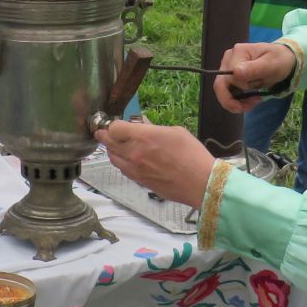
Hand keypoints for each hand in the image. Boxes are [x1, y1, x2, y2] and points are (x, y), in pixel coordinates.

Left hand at [94, 119, 215, 207]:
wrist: (201, 183)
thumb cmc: (192, 155)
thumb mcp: (175, 132)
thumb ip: (154, 128)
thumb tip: (143, 125)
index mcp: (143, 137)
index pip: (114, 128)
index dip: (113, 124)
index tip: (116, 123)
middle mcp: (134, 154)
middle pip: (108, 143)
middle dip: (106, 135)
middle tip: (105, 132)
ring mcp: (135, 170)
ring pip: (112, 158)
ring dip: (112, 150)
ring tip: (116, 145)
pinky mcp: (139, 182)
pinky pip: (123, 170)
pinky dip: (121, 162)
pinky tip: (128, 159)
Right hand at [215, 41, 297, 112]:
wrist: (283, 60)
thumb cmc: (279, 61)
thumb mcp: (271, 65)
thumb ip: (253, 69)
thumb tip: (235, 72)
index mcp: (238, 52)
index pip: (231, 77)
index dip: (242, 90)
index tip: (258, 97)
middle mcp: (228, 58)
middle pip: (220, 85)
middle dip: (233, 101)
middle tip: (251, 106)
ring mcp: (227, 67)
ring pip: (222, 90)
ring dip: (236, 102)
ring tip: (253, 102)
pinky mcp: (230, 76)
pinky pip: (226, 92)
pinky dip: (236, 100)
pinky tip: (249, 99)